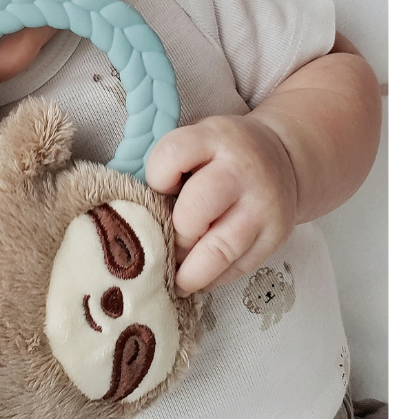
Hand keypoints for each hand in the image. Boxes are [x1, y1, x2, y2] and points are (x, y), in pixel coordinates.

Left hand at [144, 115, 298, 295]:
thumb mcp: (197, 141)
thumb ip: (169, 166)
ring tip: (174, 280)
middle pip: (193, 213)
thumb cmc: (221, 154)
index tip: (160, 188)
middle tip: (164, 243)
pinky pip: (238, 268)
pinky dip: (212, 279)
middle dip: (173, 235)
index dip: (157, 177)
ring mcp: (262, 206)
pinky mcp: (275, 236)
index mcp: (214, 138)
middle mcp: (241, 171)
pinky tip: (198, 277)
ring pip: (218, 251)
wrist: (283, 157)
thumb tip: (136, 216)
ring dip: (189, 273)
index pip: (173, 155)